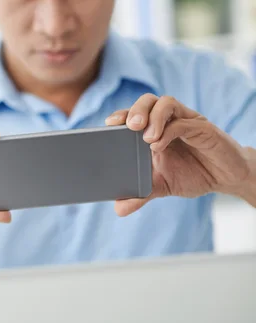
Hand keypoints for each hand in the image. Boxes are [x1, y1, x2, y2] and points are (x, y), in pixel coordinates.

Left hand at [106, 94, 249, 215]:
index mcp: (154, 130)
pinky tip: (158, 145)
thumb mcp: (162, 187)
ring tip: (145, 137)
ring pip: (166, 103)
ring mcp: (186, 121)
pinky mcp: (203, 128)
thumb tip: (119, 209)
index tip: (108, 124)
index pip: (134, 114)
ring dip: (152, 117)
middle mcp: (169, 121)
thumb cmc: (193, 175)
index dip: (121, 115)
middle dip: (135, 110)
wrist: (226, 178)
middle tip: (128, 126)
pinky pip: (184, 122)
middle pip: (148, 101)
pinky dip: (169, 130)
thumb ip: (141, 194)